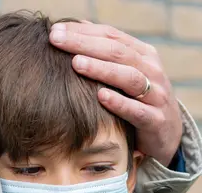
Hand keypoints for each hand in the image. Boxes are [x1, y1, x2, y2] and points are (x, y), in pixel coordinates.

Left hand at [49, 22, 181, 166]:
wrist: (167, 132)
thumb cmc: (139, 100)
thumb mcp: (128, 73)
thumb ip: (108, 55)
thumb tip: (80, 29)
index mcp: (143, 55)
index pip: (111, 36)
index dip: (83, 32)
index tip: (56, 30)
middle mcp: (151, 70)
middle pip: (117, 52)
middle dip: (85, 44)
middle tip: (56, 39)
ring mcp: (156, 95)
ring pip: (129, 77)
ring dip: (102, 69)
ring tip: (76, 63)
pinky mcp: (155, 120)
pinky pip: (136, 110)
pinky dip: (119, 103)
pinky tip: (101, 97)